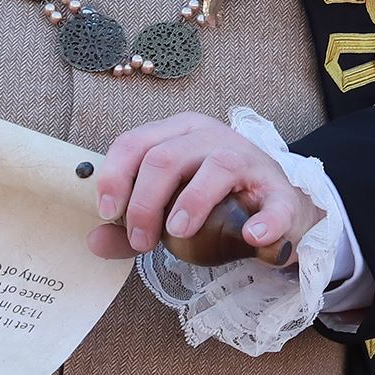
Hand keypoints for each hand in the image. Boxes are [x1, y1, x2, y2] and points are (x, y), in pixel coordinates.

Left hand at [86, 112, 322, 265]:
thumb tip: (94, 240)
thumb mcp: (167, 208)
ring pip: (217, 167)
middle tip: (141, 241)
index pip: (135, 142)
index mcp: (179, 134)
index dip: (115, 176)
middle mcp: (212, 137)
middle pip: (166, 157)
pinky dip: (264, 221)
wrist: (278, 211)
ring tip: (177, 233)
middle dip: (145, 202)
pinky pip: (274, 203)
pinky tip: (251, 236)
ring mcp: (250, 161)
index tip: (108, 211)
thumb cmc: (214, 204)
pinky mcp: (281, 192)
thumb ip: (131, 224)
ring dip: (192, 202)